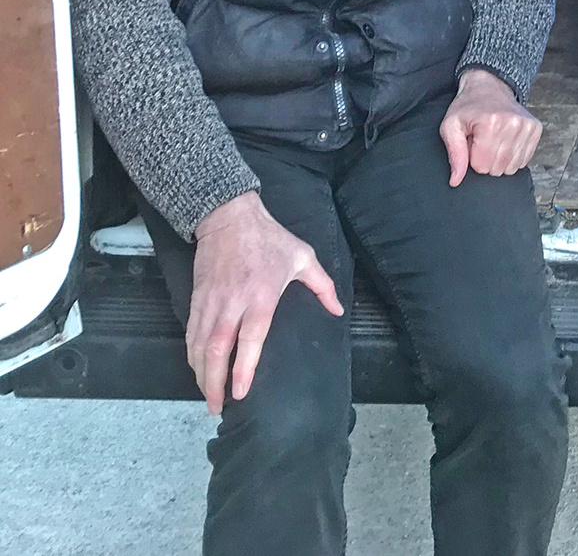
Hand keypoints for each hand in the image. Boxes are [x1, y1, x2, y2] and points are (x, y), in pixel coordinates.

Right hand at [188, 191, 343, 414]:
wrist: (230, 217)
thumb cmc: (270, 239)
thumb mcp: (303, 256)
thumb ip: (321, 285)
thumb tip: (338, 310)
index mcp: (261, 294)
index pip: (251, 337)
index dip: (244, 367)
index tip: (240, 392)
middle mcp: (233, 302)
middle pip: (218, 349)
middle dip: (214, 382)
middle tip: (218, 407)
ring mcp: (211, 302)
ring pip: (200, 346)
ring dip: (201, 374)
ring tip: (209, 397)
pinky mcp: (196, 300)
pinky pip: (191, 334)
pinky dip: (192, 356)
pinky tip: (198, 370)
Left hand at [439, 68, 542, 186]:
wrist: (490, 86)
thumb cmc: (468, 108)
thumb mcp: (450, 126)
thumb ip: (454, 154)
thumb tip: (455, 181)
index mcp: (491, 123)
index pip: (481, 166)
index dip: (472, 158)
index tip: (472, 142)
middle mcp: (513, 124)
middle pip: (497, 168)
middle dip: (486, 160)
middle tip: (482, 141)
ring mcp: (527, 126)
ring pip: (511, 167)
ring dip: (500, 160)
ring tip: (494, 141)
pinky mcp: (536, 129)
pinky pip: (524, 161)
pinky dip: (512, 157)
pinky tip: (506, 142)